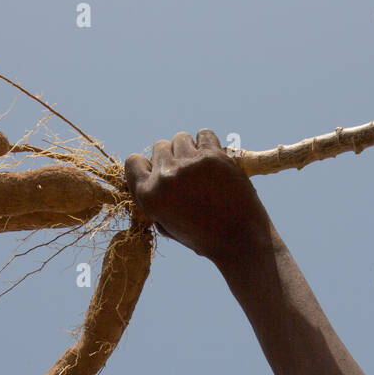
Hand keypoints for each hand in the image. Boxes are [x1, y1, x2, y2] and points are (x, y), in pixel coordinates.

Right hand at [124, 129, 271, 265]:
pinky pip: (204, 134)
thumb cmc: (205, 237)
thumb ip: (156, 200)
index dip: (148, 166)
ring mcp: (189, 164)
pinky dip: (208, 143)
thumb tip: (153, 175)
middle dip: (172, 158)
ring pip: (181, 138)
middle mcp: (165, 177)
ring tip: (202, 168)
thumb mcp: (168, 226)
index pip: (133, 162)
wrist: (240, 240)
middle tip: (189, 176)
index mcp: (149, 196)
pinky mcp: (213, 156)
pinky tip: (214, 159)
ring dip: (189, 149)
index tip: (162, 174)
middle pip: (160, 147)